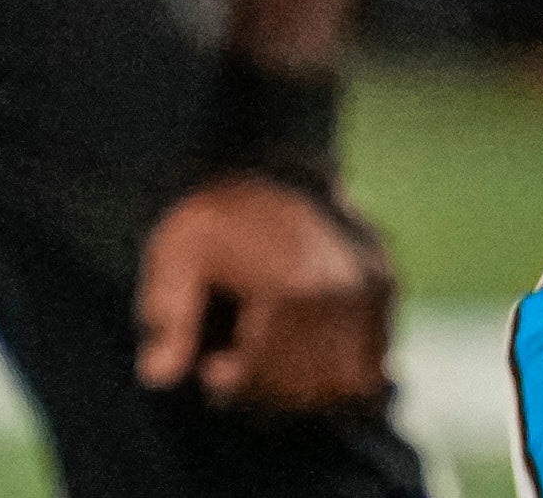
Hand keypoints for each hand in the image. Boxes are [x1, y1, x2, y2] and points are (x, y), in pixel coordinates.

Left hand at [133, 175, 394, 413]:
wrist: (267, 152)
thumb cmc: (217, 210)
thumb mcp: (177, 254)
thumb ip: (170, 317)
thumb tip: (156, 376)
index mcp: (288, 290)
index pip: (262, 374)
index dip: (231, 385)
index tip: (213, 372)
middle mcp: (340, 296)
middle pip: (307, 385)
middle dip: (268, 390)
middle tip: (239, 371)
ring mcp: (371, 294)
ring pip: (348, 384)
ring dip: (309, 390)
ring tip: (272, 364)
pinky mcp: (387, 288)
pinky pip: (376, 362)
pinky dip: (345, 373)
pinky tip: (309, 355)